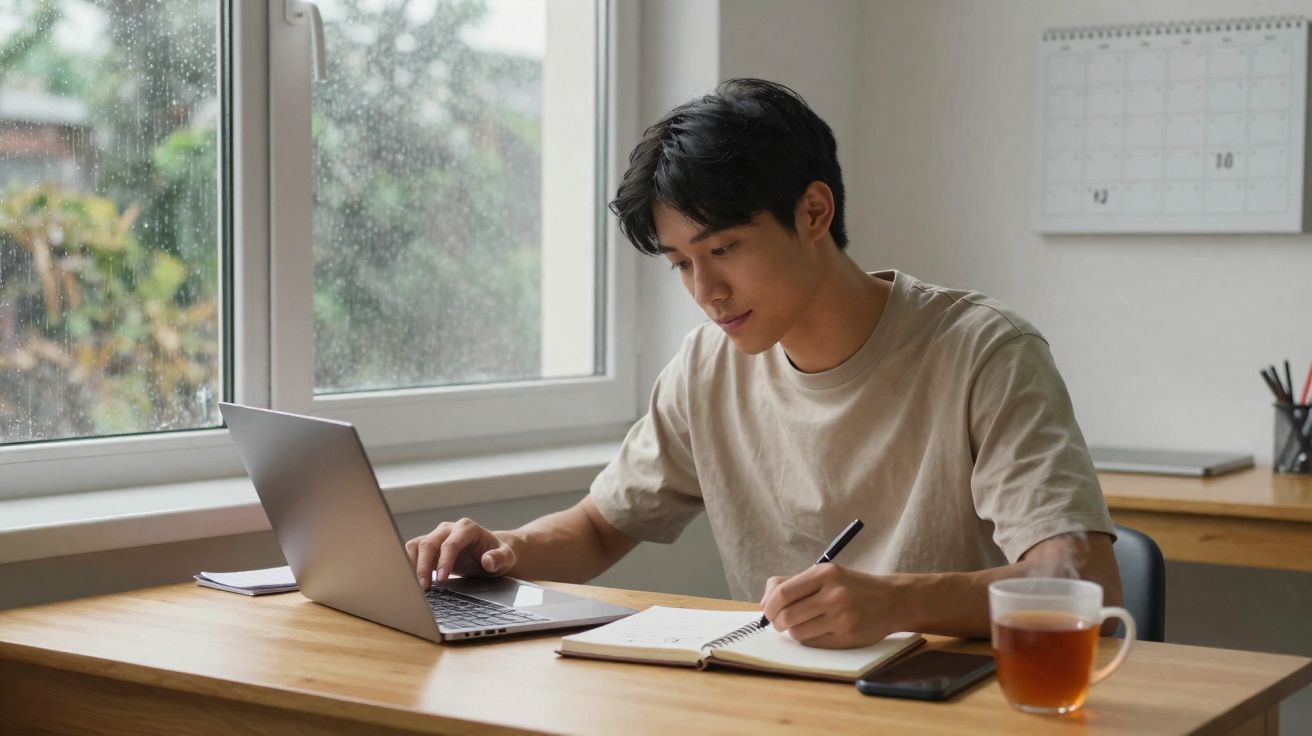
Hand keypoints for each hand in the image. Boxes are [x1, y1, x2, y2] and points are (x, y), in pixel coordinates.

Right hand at [405, 517, 516, 589]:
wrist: (490, 553)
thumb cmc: (497, 555)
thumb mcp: (506, 558)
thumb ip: (499, 558)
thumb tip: (488, 560)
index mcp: (468, 528)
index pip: (451, 543)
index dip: (444, 561)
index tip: (442, 579)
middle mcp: (449, 528)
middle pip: (429, 543)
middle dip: (424, 565)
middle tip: (424, 587)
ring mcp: (437, 535)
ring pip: (416, 545)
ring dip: (413, 565)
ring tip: (416, 586)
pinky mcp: (429, 545)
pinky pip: (413, 550)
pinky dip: (410, 564)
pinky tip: (413, 580)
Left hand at [759, 564, 905, 648]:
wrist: (892, 600)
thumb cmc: (852, 586)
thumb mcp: (826, 574)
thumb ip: (793, 583)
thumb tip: (764, 602)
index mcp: (825, 574)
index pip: (783, 593)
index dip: (769, 606)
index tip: (768, 611)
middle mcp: (834, 594)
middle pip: (787, 615)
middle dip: (776, 622)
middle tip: (779, 622)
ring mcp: (842, 617)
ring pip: (798, 632)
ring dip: (792, 632)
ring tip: (799, 626)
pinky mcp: (848, 637)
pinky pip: (813, 643)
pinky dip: (807, 639)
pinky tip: (815, 631)